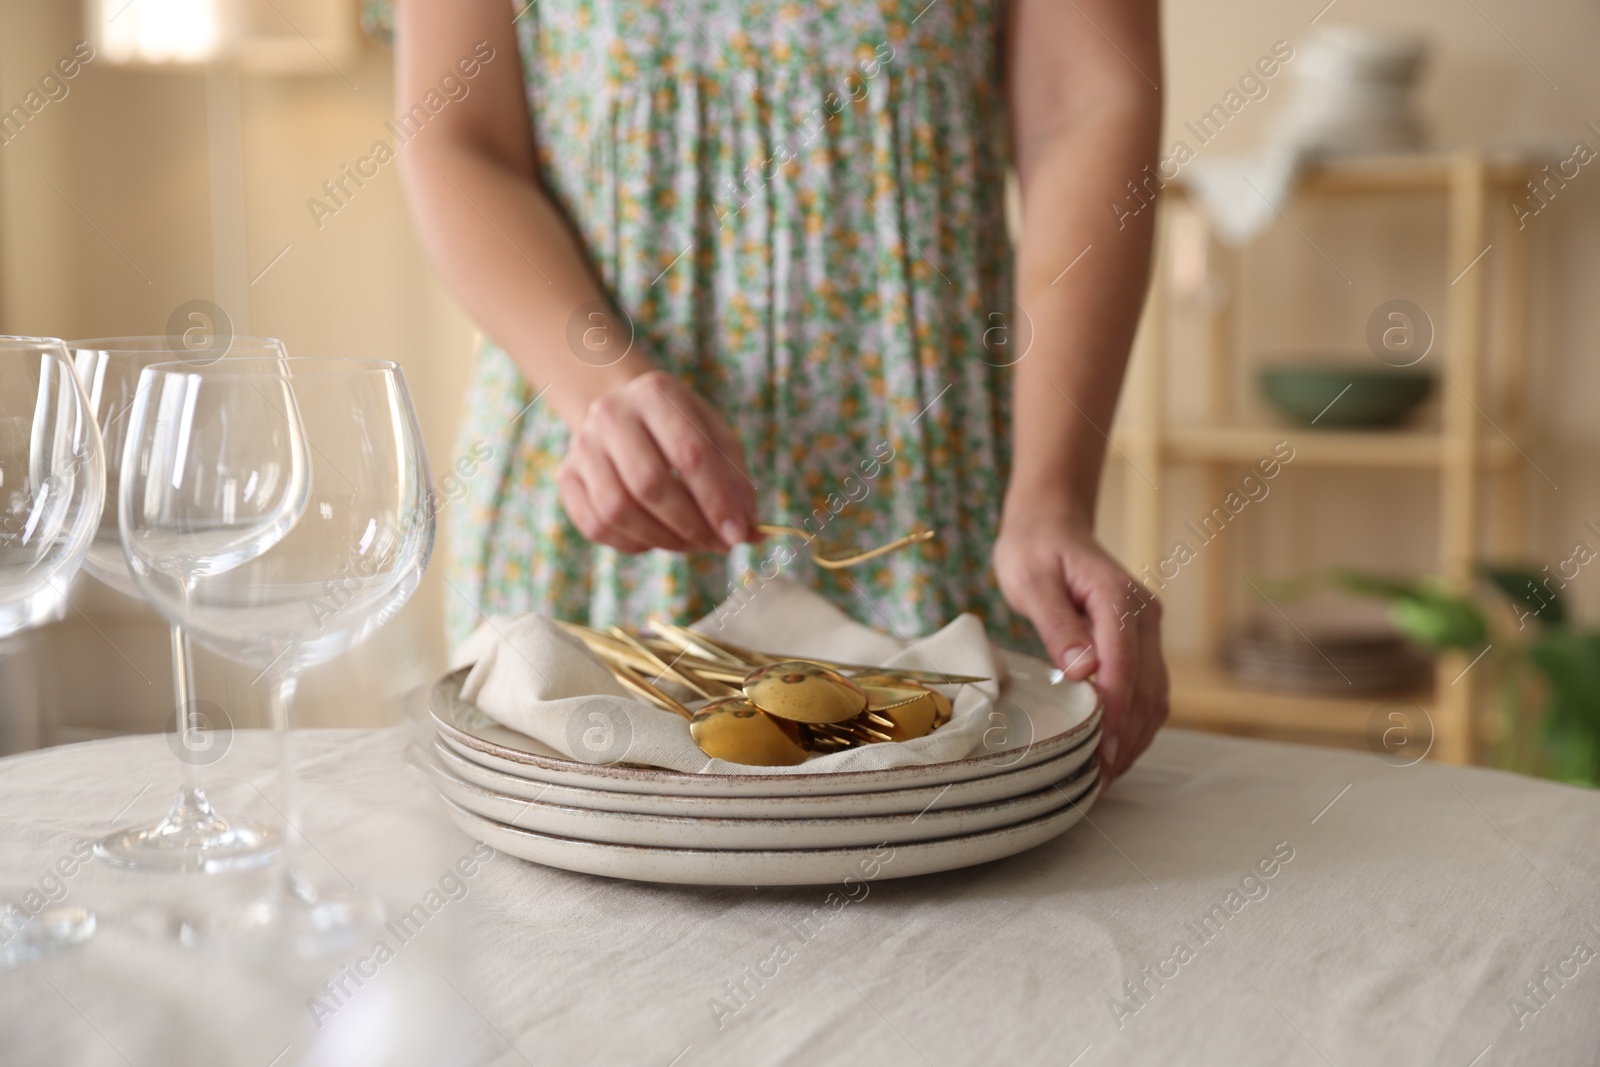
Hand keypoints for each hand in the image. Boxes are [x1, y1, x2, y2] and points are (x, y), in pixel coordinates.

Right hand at [556, 370, 757, 553]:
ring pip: (618, 509)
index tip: (738, 535)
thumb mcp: (715, 437)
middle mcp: (611, 414)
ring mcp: (582, 445)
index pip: (690, 454)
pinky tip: (656, 538)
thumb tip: (749, 531)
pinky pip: (596, 525)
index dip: (716, 501)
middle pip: (649, 484)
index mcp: (657, 393)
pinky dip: (632, 542)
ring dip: (663, 539)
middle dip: (690, 526)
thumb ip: (736, 481)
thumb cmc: (681, 429)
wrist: (624, 413)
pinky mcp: (566, 476)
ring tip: (692, 544)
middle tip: (717, 545)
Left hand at [994, 504, 1168, 783]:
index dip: (1114, 716)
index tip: (1099, 754)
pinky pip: (1148, 688)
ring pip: (1155, 694)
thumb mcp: (1031, 581)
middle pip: (1147, 689)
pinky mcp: (1141, 641)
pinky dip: (1136, 722)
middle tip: (1100, 781)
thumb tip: (1085, 670)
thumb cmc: (1035, 550)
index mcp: (1118, 600)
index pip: (1124, 668)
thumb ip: (1057, 625)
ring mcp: (1147, 629)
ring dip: (1135, 737)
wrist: (1053, 524)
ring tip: (1107, 775)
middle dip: (1127, 738)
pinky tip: (1115, 748)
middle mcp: (1144, 616)